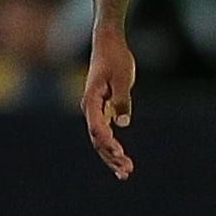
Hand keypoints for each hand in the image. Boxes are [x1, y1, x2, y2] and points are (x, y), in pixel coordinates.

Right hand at [83, 28, 136, 179]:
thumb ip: (122, 99)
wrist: (108, 42)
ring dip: (111, 156)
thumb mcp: (123, 77)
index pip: (97, 127)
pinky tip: (121, 158)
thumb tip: (123, 123)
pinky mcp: (101, 109)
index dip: (107, 143)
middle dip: (111, 157)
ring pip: (99, 139)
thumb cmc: (115, 58)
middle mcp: (89, 108)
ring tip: (126, 172)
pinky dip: (112, 146)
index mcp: (91, 100)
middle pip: (97, 139)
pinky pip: (104, 132)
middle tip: (126, 172)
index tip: (119, 153)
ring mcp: (94, 110)